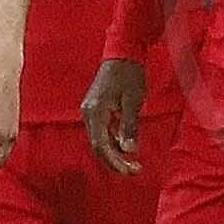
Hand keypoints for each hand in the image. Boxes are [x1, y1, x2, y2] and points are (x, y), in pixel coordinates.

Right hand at [83, 58, 147, 173]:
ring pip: (100, 140)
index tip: (131, 171)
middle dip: (115, 161)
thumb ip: (129, 127)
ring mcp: (90, 111)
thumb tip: (129, 150)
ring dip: (114, 153)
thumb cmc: (130, 75)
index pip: (100, 146)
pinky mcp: (96, 109)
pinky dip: (113, 142)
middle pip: (98, 146)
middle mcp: (88, 113)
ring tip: (133, 163)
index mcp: (95, 112)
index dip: (114, 162)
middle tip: (135, 170)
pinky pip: (102, 131)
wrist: (123, 52)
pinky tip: (126, 146)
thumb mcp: (133, 102)